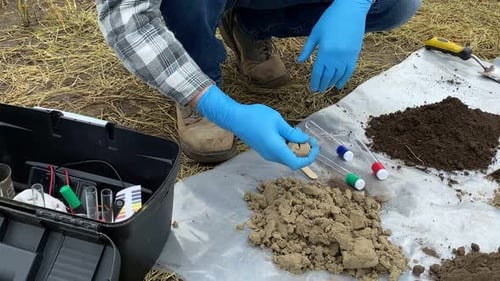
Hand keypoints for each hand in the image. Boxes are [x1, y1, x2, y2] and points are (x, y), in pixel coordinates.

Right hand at [196, 85, 318, 168]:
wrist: (235, 118)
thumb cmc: (255, 117)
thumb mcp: (278, 121)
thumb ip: (292, 133)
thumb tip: (305, 140)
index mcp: (276, 149)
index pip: (297, 163)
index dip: (309, 157)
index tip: (314, 146)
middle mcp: (272, 156)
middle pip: (293, 162)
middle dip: (305, 152)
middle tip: (310, 139)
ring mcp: (267, 154)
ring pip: (287, 157)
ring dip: (296, 150)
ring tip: (300, 136)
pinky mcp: (264, 150)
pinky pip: (281, 153)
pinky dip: (289, 148)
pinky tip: (289, 136)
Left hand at [298, 0, 371, 91]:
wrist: (351, 10)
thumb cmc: (330, 19)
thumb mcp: (316, 33)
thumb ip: (308, 49)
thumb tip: (300, 61)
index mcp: (324, 52)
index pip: (318, 72)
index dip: (315, 82)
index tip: (312, 88)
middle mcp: (336, 57)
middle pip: (328, 76)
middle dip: (322, 85)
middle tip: (318, 90)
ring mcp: (346, 57)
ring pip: (338, 75)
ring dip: (331, 83)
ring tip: (326, 88)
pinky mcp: (355, 55)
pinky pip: (349, 71)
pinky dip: (344, 79)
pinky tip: (339, 85)